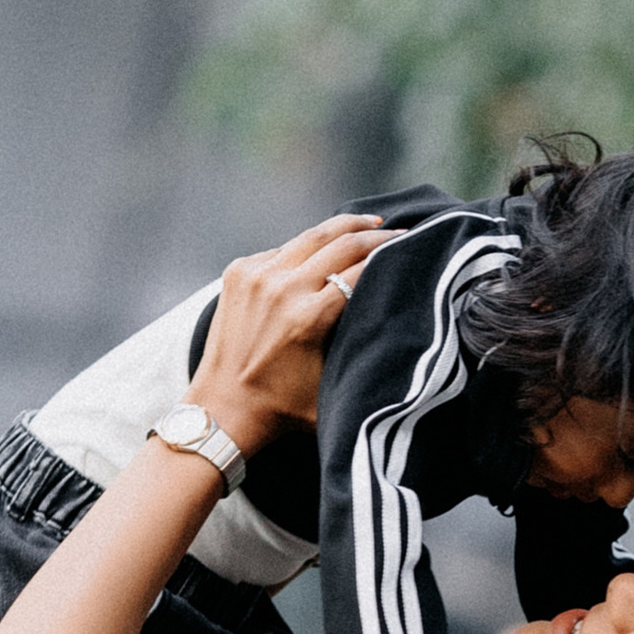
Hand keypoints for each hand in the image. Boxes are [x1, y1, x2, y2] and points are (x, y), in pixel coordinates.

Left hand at [193, 217, 383, 451]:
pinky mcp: (239, 271)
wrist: (224, 409)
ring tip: (365, 224)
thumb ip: (360, 354)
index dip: (388, 254)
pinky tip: (320, 252)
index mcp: (308, 318)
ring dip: (342, 227)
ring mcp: (257, 275)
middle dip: (373, 233)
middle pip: (340, 242)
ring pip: (310, 236)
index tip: (408, 246)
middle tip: (395, 231)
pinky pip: (281, 250)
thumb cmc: (282, 408)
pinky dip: (304, 249)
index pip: (360, 269)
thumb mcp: (333, 385)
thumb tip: (396, 326)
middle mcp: (282, 289)